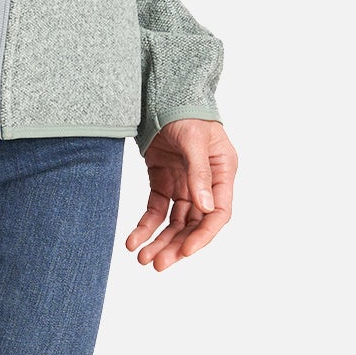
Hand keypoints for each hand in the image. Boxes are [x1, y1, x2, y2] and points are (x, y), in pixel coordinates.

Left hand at [125, 118, 235, 271]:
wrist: (161, 91)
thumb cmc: (186, 109)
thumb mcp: (193, 138)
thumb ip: (199, 171)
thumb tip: (205, 208)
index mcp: (222, 173)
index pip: (218, 213)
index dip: (203, 235)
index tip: (185, 251)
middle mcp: (205, 183)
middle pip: (193, 223)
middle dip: (175, 245)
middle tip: (156, 264)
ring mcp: (183, 182)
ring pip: (174, 222)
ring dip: (160, 241)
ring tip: (142, 259)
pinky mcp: (162, 179)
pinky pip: (156, 208)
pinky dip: (146, 224)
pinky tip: (133, 239)